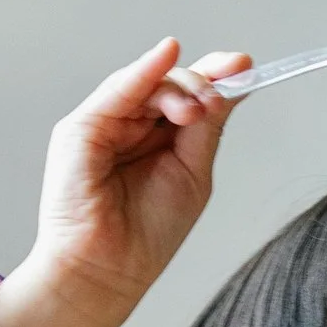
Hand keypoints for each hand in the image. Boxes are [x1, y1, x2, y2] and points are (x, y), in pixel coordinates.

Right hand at [18, 37, 249, 326]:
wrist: (108, 270)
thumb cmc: (147, 233)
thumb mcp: (192, 173)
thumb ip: (207, 128)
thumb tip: (234, 87)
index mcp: (159, 136)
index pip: (188, 94)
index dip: (215, 77)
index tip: (245, 67)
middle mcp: (131, 124)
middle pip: (170, 82)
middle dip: (202, 81)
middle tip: (219, 98)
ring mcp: (105, 123)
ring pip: (148, 83)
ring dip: (180, 88)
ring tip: (196, 110)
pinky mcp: (81, 128)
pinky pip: (117, 91)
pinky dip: (144, 71)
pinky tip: (166, 55)